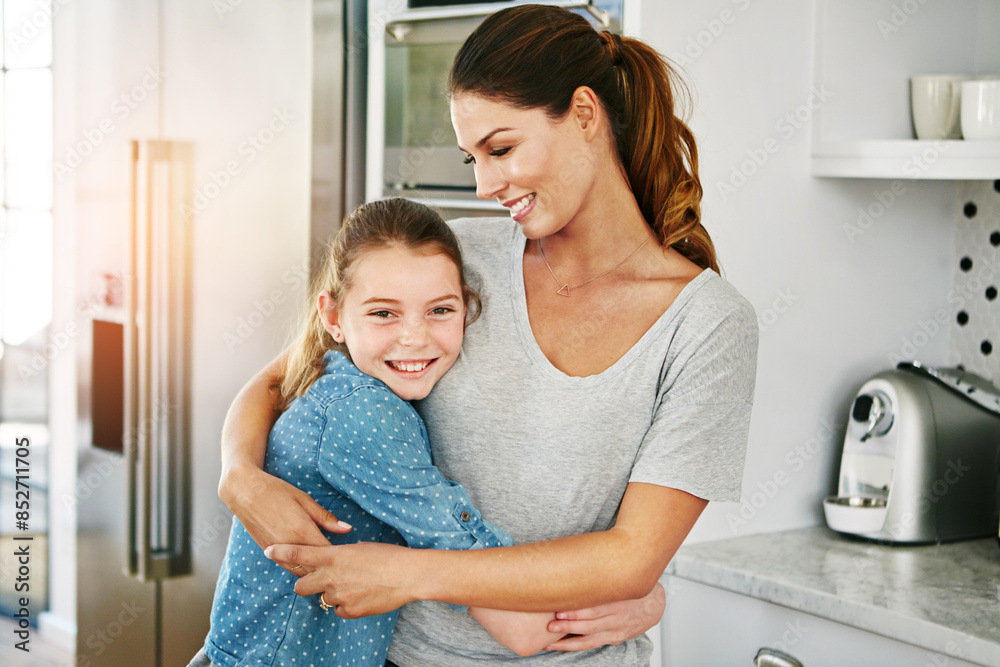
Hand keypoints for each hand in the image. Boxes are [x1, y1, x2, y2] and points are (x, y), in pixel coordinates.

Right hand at [219, 464, 350, 574]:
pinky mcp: (268, 553)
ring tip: (325, 567)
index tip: (350, 555)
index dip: (340, 557)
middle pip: (315, 567)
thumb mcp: (305, 500)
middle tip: (341, 565)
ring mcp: (277, 552)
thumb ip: (326, 518)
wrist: (244, 492)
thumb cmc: (276, 491)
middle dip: (328, 567)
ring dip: (313, 571)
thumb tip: (348, 529)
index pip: (328, 554)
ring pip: (301, 572)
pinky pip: (287, 568)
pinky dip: (299, 568)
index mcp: (303, 531)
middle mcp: (290, 546)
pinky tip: (307, 563)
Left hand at [264, 541, 415, 617]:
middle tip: (318, 581)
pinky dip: (346, 605)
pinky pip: (338, 610)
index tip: (269, 551)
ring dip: (332, 594)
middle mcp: (331, 577)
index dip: (280, 553)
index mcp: (333, 556)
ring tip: (354, 585)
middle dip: (306, 584)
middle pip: (301, 586)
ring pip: (323, 599)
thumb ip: (341, 555)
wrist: (407, 575)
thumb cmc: (388, 556)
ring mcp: (339, 596)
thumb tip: (335, 559)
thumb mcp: (360, 548)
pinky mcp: (349, 611)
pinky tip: (361, 595)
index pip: (298, 554)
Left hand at [544, 581, 665, 651]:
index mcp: (618, 599)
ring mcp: (616, 629)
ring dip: (569, 639)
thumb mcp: (621, 576)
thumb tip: (574, 557)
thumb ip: (601, 572)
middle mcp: (618, 616)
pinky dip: (574, 646)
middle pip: (591, 623)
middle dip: (570, 624)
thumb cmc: (630, 587)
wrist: (653, 605)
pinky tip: (559, 645)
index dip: (578, 609)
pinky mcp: (614, 638)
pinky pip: (592, 644)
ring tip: (550, 639)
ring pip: (590, 637)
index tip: (559, 607)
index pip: (596, 606)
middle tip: (551, 623)